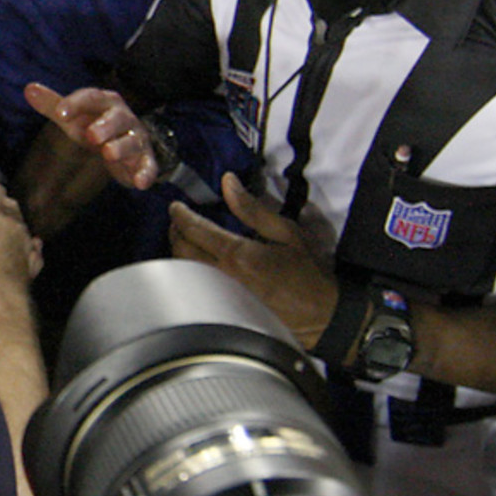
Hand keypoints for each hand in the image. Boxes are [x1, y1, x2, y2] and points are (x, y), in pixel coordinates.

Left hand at [24, 81, 157, 189]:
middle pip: (116, 118)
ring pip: (132, 141)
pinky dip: (146, 173)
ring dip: (122, 147)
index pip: (91, 98)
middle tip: (91, 135)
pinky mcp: (145, 160)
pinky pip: (149, 166)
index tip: (60, 113)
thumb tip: (29, 88)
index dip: (76, 104)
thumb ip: (54, 104)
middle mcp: (124, 117)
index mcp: (105, 102)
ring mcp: (136, 138)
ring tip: (109, 154)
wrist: (127, 141)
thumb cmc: (96, 124)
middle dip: (105, 126)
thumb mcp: (75, 116)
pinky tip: (140, 184)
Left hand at [168, 172, 337, 348]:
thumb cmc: (306, 271)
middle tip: (178, 221)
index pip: (195, 230)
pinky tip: (197, 263)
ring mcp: (220, 296)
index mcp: (237, 254)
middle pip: (181, 251)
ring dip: (180, 251)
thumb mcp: (285, 231)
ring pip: (185, 271)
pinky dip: (189, 270)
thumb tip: (228, 182)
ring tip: (185, 238)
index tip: (175, 206)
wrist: (320, 313)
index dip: (180, 215)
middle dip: (175, 232)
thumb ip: (252, 208)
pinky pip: (196, 285)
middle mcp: (223, 276)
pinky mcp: (223, 309)